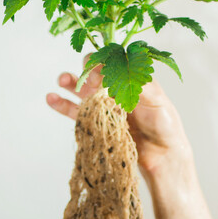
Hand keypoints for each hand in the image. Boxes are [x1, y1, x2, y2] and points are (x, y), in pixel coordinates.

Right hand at [46, 56, 193, 179]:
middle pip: (94, 73)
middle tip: (88, 81)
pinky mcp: (96, 123)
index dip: (103, 63)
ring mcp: (105, 106)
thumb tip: (120, 69)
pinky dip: (62, 104)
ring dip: (70, 82)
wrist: (162, 155)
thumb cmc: (165, 125)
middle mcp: (116, 89)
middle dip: (87, 71)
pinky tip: (51, 98)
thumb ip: (139, 85)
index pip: (112, 63)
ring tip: (62, 79)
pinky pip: (76, 112)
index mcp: (131, 79)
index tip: (99, 73)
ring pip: (82, 89)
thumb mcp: (158, 100)